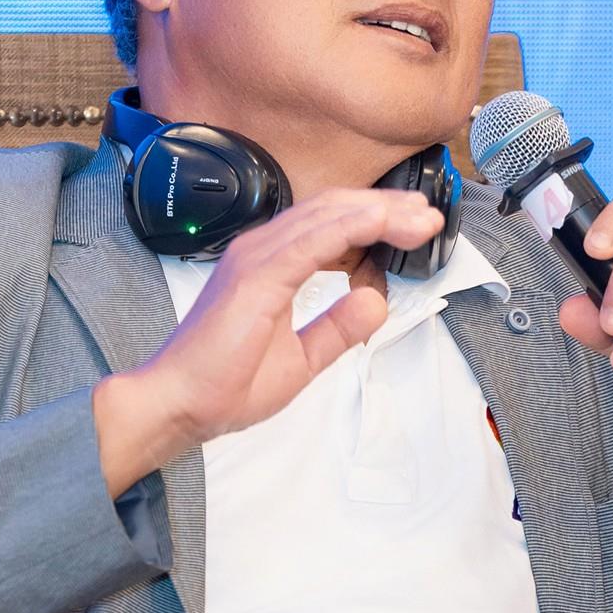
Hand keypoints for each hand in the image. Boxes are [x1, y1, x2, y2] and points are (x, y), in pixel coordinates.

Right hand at [92, 185, 444, 493]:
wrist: (182, 404)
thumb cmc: (226, 383)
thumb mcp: (303, 357)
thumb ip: (337, 326)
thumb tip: (375, 300)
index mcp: (272, 263)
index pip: (332, 225)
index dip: (377, 219)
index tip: (417, 227)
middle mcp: (262, 249)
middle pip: (335, 210)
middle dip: (387, 209)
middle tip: (430, 217)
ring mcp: (256, 256)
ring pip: (328, 216)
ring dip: (379, 212)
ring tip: (421, 219)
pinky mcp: (255, 275)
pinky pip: (311, 239)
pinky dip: (351, 225)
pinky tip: (382, 222)